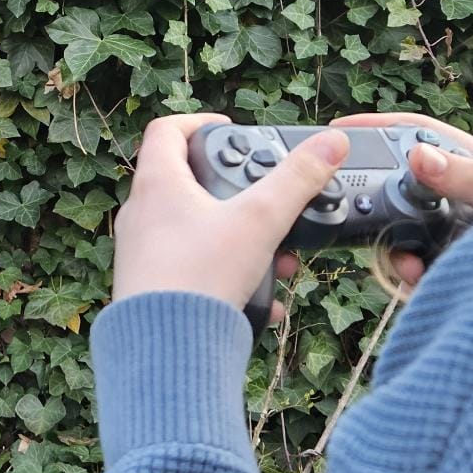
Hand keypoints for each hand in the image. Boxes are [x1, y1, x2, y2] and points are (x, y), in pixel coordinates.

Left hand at [112, 114, 350, 324]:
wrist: (166, 350)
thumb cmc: (199, 277)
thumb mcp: (260, 220)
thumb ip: (297, 179)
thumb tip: (329, 144)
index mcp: (158, 184)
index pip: (168, 130)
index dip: (200, 122)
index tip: (232, 132)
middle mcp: (142, 214)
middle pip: (190, 183)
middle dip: (239, 194)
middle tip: (268, 202)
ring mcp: (143, 253)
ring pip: (199, 232)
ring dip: (241, 240)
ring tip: (277, 259)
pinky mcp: (152, 287)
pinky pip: (195, 271)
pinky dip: (229, 276)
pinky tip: (261, 300)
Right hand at [330, 111, 472, 286]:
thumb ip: (467, 177)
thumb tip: (420, 156)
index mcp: (472, 164)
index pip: (417, 133)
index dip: (379, 125)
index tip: (342, 127)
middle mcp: (458, 195)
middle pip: (400, 185)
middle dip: (379, 203)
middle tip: (365, 217)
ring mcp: (452, 230)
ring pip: (402, 231)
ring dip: (398, 250)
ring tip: (412, 268)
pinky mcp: (449, 263)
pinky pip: (414, 266)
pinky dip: (411, 276)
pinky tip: (423, 283)